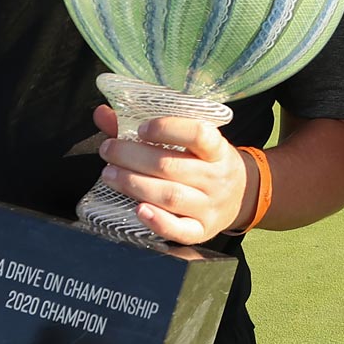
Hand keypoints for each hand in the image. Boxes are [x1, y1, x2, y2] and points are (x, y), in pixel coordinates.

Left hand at [93, 104, 250, 242]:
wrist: (241, 196)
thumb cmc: (206, 162)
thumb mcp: (191, 142)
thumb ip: (147, 128)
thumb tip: (102, 113)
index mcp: (217, 149)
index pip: (198, 135)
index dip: (168, 129)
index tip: (141, 128)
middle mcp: (215, 177)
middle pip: (172, 167)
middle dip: (133, 157)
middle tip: (108, 150)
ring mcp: (210, 206)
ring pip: (171, 196)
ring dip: (135, 185)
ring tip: (109, 175)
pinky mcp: (202, 230)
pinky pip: (181, 230)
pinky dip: (158, 222)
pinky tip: (137, 210)